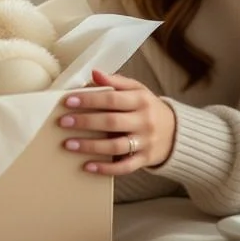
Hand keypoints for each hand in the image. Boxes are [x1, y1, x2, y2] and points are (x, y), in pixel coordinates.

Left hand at [58, 70, 176, 175]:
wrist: (176, 132)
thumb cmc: (148, 107)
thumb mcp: (137, 90)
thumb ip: (115, 81)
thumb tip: (94, 73)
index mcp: (140, 100)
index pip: (111, 98)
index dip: (89, 99)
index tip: (68, 101)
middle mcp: (144, 121)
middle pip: (111, 122)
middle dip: (85, 122)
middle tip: (63, 122)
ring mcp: (145, 142)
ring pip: (115, 146)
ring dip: (90, 146)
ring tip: (68, 144)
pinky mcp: (144, 160)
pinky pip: (124, 167)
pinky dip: (105, 168)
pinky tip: (87, 166)